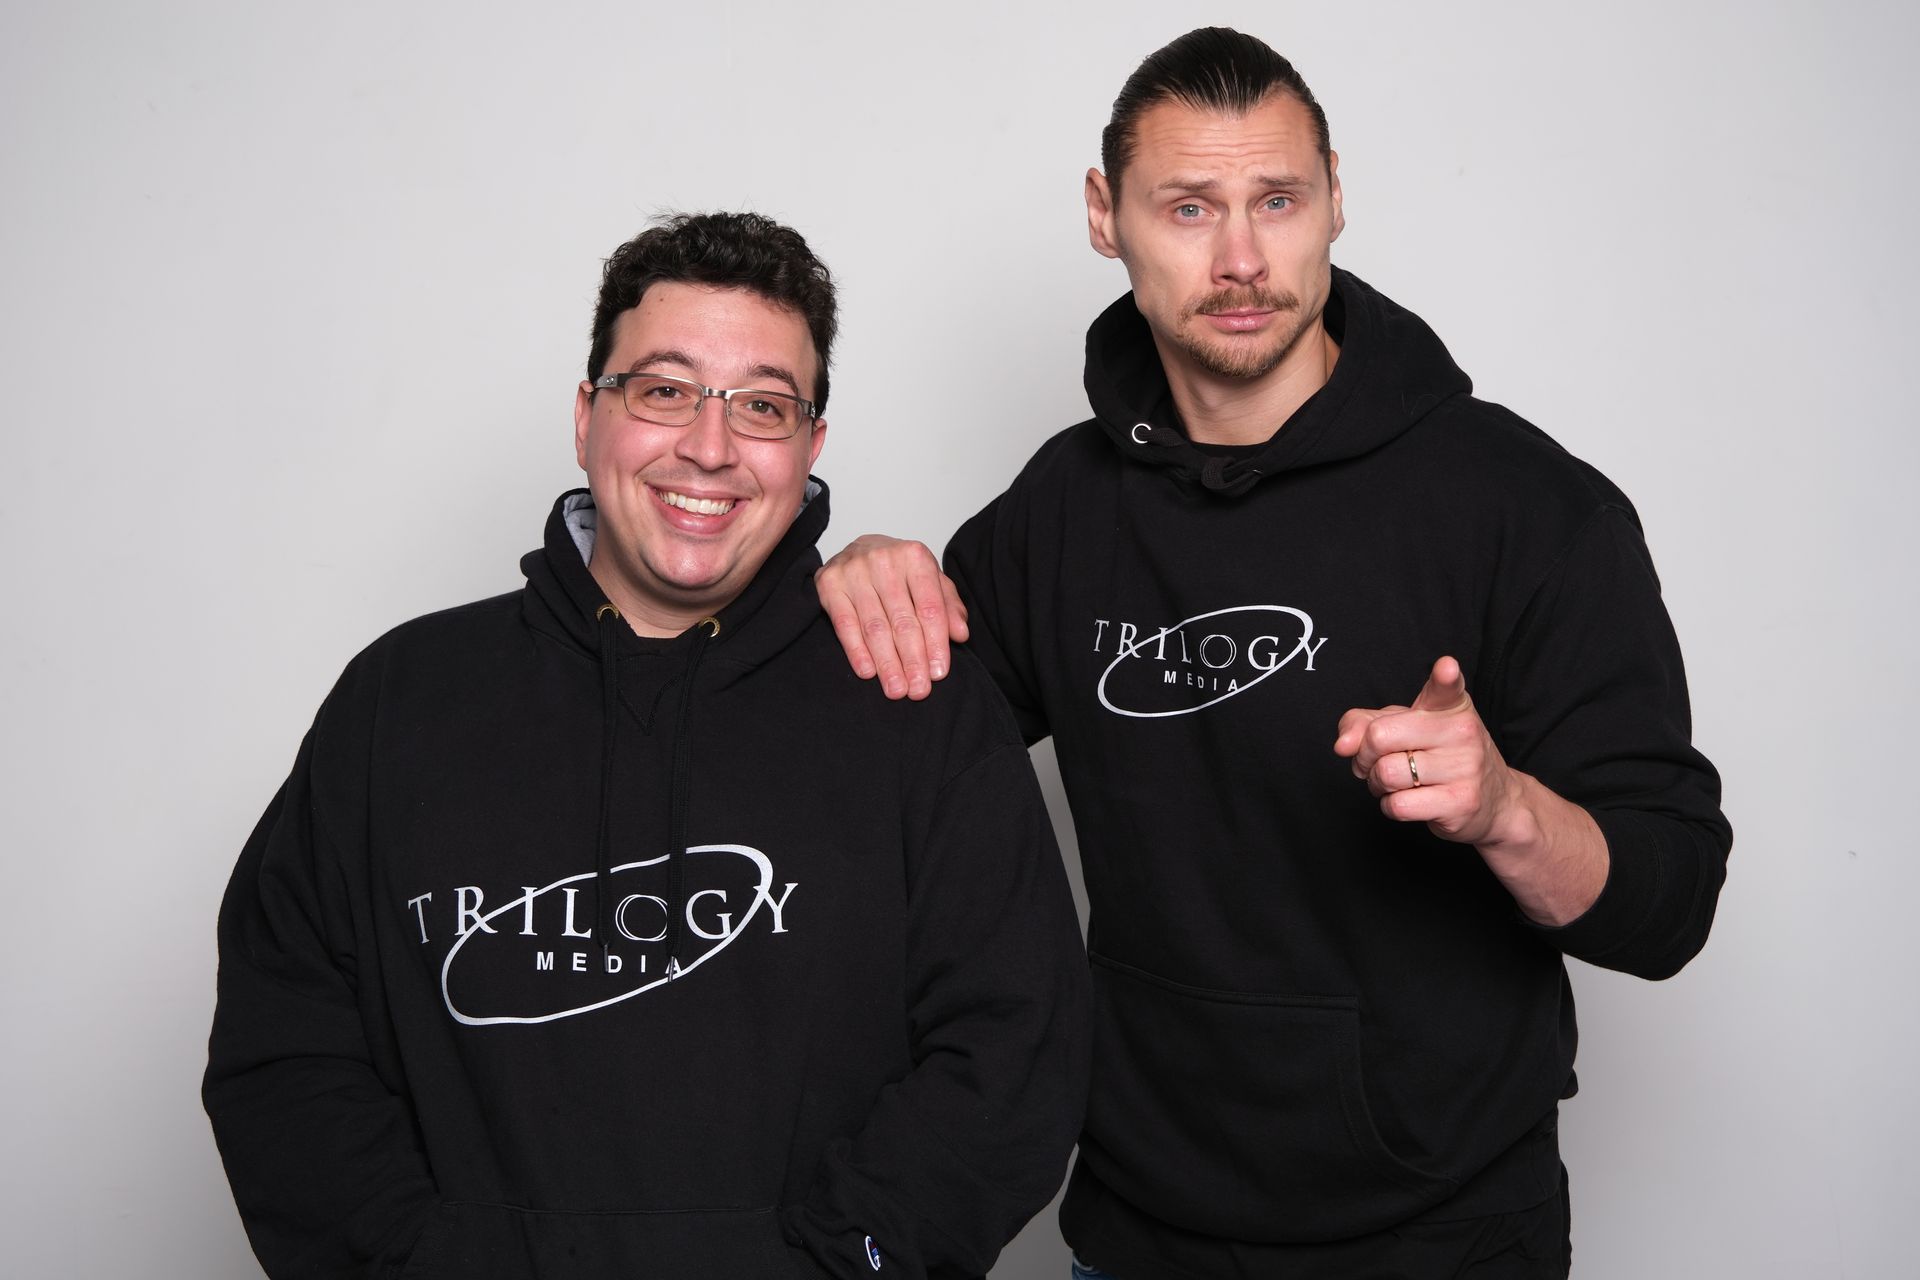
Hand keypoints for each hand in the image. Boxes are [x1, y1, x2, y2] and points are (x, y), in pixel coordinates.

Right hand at [815, 535, 968, 699]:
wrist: (858, 549)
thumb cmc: (898, 570)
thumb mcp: (929, 579)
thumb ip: (947, 605)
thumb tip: (960, 634)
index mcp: (914, 556)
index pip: (930, 607)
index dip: (936, 643)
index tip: (939, 673)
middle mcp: (884, 560)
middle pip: (903, 621)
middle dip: (913, 660)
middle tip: (918, 690)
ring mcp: (853, 571)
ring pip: (875, 627)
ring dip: (887, 663)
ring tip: (897, 689)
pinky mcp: (829, 584)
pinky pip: (845, 624)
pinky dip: (857, 651)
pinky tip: (868, 672)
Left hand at [1332, 656, 1515, 845]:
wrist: (1493, 800)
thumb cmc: (1436, 755)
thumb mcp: (1401, 727)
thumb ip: (1363, 723)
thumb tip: (1343, 745)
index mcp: (1450, 706)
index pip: (1446, 687)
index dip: (1444, 676)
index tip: (1446, 668)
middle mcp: (1462, 732)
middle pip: (1380, 737)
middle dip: (1364, 756)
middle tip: (1376, 761)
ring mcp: (1464, 768)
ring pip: (1386, 774)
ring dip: (1377, 784)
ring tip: (1397, 782)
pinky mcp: (1460, 803)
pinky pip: (1398, 805)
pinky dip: (1390, 806)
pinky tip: (1410, 800)